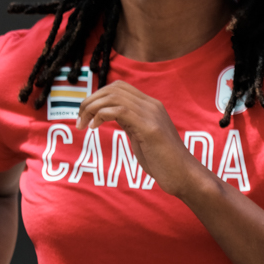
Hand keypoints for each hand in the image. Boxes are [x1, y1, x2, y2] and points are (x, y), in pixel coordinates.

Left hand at [76, 81, 201, 196]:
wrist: (184, 176)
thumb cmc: (163, 161)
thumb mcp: (142, 136)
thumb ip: (130, 123)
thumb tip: (110, 115)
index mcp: (150, 105)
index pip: (119, 87)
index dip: (98, 96)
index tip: (86, 114)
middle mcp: (152, 105)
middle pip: (114, 88)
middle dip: (91, 100)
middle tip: (79, 119)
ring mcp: (151, 115)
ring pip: (114, 96)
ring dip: (92, 107)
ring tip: (83, 124)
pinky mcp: (149, 128)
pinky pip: (119, 110)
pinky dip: (101, 115)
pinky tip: (94, 128)